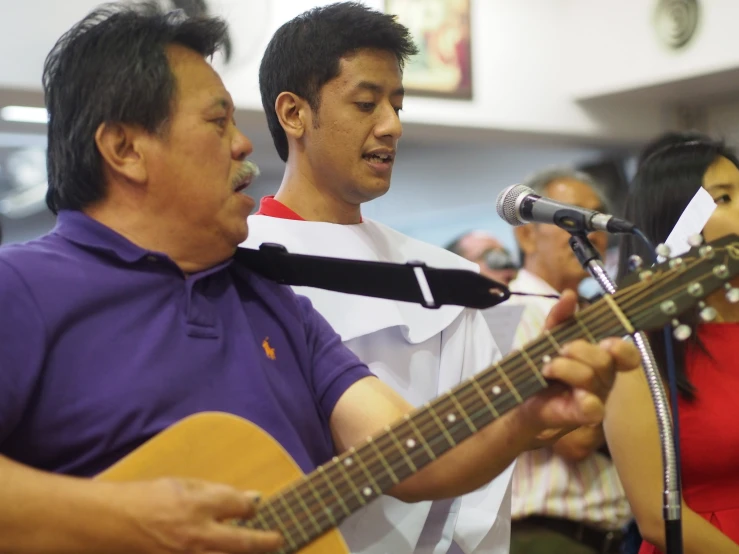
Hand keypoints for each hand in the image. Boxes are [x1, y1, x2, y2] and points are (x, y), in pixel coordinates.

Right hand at [116, 477, 282, 553]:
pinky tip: (227, 553)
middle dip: (266, 542)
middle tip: (277, 540)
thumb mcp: (183, 484)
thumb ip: (216, 492)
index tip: (252, 509)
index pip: (240, 507)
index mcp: (199, 505)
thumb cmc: (148, 497)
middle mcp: (197, 534)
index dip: (250, 508)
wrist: (113, 522)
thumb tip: (248, 499)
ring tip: (258, 551)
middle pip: (243, 543)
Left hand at [518, 290, 640, 434]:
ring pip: (593, 378)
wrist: (517, 395)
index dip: (623, 348)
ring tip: (547, 368)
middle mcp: (603, 379)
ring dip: (566, 368)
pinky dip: (585, 399)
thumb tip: (569, 295)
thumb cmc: (539, 365)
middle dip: (580, 350)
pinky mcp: (582, 416)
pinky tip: (572, 393)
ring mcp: (595, 398)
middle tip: (560, 350)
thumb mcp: (547, 337)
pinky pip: (594, 408)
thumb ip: (560, 317)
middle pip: (606, 361)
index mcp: (600, 359)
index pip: (627, 355)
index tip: (607, 342)